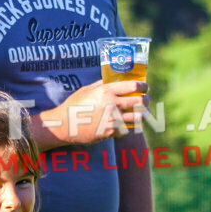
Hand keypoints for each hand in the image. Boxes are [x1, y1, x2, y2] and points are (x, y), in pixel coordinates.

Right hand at [34, 79, 148, 148]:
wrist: (63, 125)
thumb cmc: (74, 105)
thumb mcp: (87, 90)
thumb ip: (102, 84)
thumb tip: (116, 79)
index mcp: (106, 91)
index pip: (133, 86)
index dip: (144, 86)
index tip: (146, 86)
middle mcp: (111, 105)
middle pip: (140, 101)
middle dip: (146, 99)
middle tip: (146, 99)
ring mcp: (112, 120)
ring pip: (138, 117)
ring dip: (143, 114)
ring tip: (143, 112)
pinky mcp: (110, 132)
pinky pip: (128, 128)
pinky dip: (131, 125)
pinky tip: (130, 123)